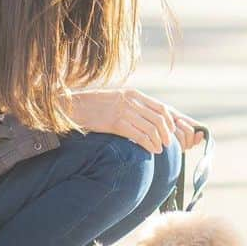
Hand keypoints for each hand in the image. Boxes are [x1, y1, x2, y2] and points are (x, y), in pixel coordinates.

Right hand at [67, 88, 204, 154]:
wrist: (74, 106)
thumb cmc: (96, 106)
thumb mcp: (118, 100)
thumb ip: (133, 106)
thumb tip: (150, 120)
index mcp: (134, 94)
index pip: (161, 108)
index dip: (170, 122)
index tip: (172, 133)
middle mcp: (131, 101)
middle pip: (159, 119)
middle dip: (167, 134)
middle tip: (168, 144)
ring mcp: (124, 111)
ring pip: (151, 128)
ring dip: (159, 141)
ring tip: (159, 149)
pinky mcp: (115, 123)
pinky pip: (139, 136)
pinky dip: (148, 145)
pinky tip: (150, 150)